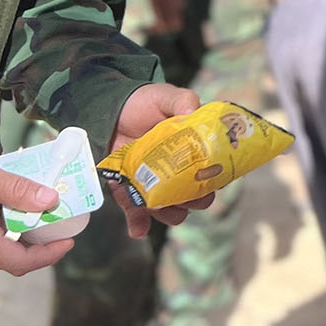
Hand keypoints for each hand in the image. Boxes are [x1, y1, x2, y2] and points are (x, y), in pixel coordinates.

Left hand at [107, 82, 208, 236]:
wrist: (109, 110)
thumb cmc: (143, 103)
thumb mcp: (166, 96)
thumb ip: (183, 100)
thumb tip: (192, 111)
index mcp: (193, 153)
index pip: (213, 174)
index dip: (216, 181)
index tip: (212, 180)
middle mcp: (178, 174)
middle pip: (197, 199)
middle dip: (195, 201)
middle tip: (187, 194)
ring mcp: (154, 186)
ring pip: (172, 212)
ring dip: (170, 214)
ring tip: (162, 206)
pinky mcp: (130, 193)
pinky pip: (137, 215)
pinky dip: (139, 225)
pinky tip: (138, 229)